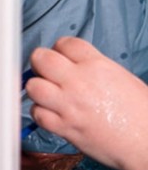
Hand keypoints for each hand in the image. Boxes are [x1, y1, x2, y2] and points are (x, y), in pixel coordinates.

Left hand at [26, 37, 147, 169]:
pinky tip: (52, 114)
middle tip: (46, 73)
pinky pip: (37, 114)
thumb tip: (72, 64)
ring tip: (48, 95)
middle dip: (40, 63)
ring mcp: (69, 104)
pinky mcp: (64, 127)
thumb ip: (93, 67)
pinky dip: (40, 114)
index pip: (64, 43)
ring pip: (33, 86)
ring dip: (37, 90)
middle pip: (41, 59)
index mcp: (97, 65)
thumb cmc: (141, 113)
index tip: (60, 57)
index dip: (58, 49)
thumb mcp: (121, 77)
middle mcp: (79, 82)